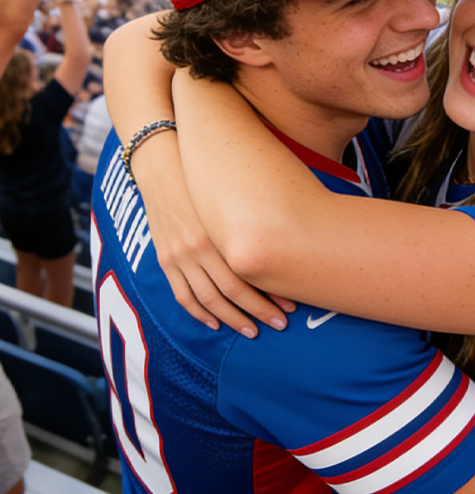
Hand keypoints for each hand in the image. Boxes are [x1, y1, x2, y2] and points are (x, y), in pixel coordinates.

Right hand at [133, 133, 295, 337]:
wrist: (164, 162)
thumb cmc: (208, 175)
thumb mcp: (235, 192)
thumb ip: (255, 217)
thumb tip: (286, 238)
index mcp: (219, 229)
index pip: (248, 273)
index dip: (271, 293)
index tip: (292, 305)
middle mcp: (199, 246)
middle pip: (232, 290)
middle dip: (258, 310)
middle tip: (281, 324)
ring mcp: (178, 254)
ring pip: (208, 299)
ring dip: (232, 318)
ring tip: (253, 331)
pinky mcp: (165, 258)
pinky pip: (182, 294)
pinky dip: (199, 313)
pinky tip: (216, 323)